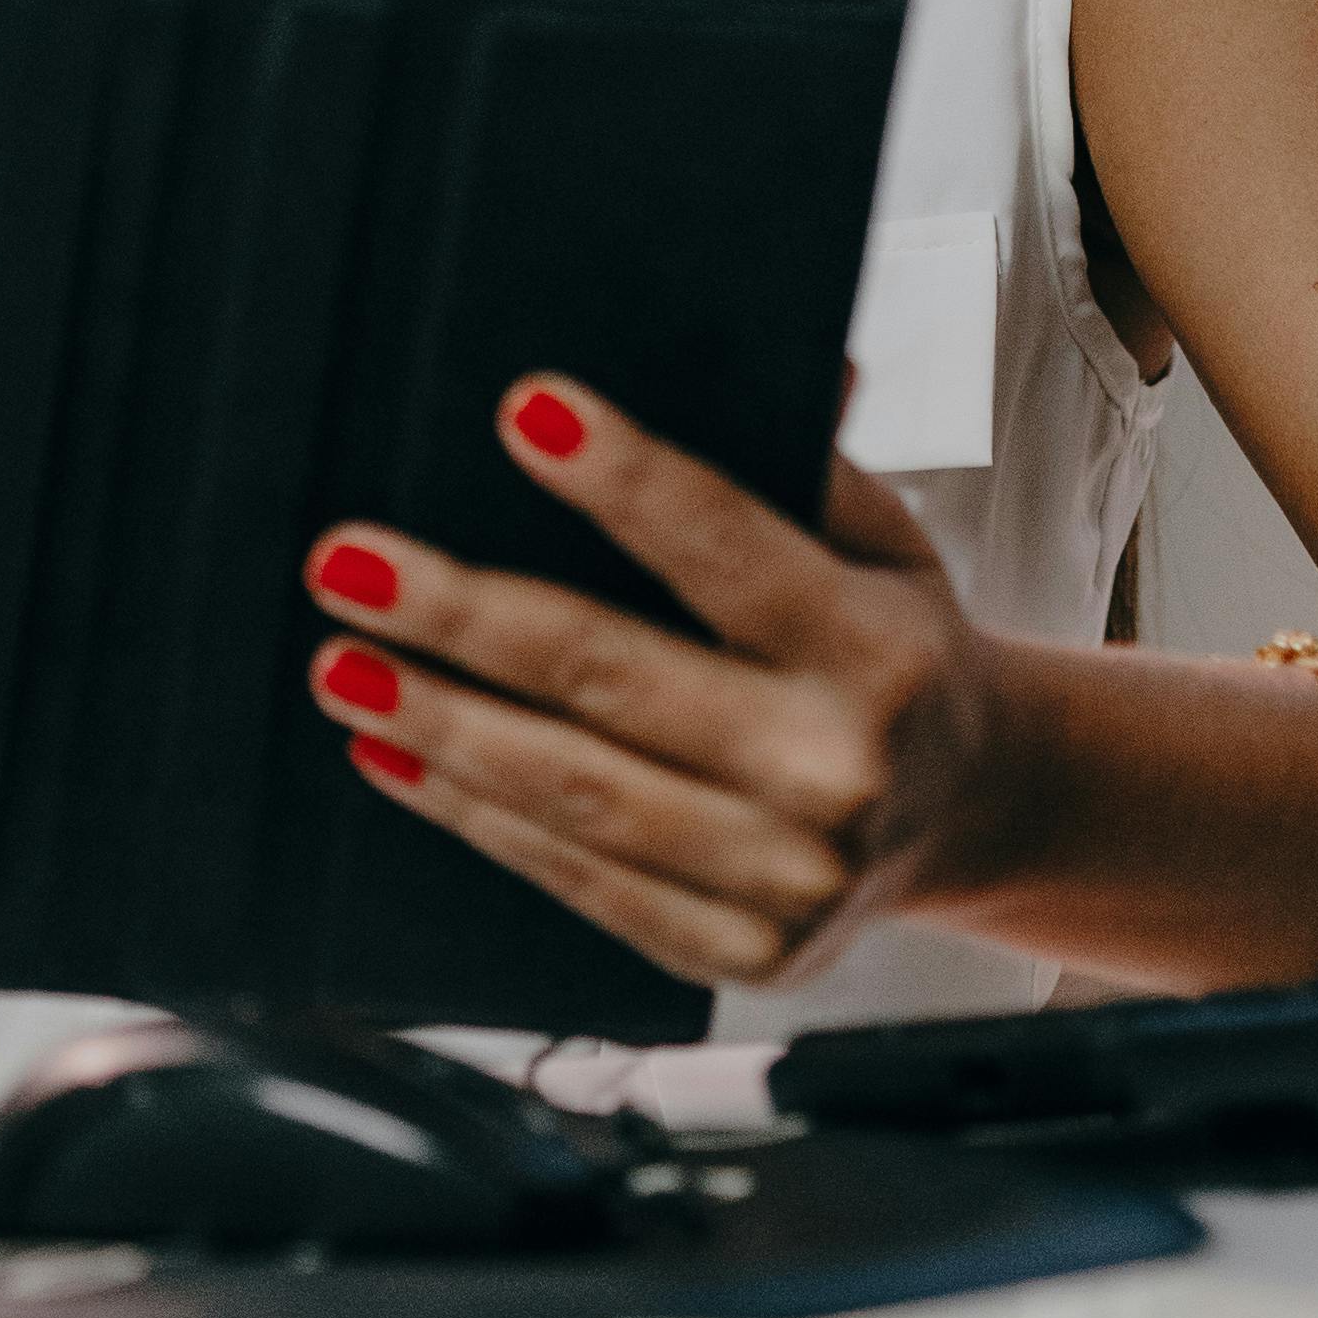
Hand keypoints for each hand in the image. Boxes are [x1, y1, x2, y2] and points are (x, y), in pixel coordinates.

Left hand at [298, 373, 1028, 988]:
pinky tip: (397, 762)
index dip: (623, 481)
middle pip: (611, 679)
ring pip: (574, 793)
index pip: (728, 548)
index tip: (523, 413)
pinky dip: (476, 818)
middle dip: (461, 618)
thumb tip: (788, 363)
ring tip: (342, 667)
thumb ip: (812, 461)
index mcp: (877, 649)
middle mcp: (836, 771)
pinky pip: (583, 881)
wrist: (976, 810)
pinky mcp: (742, 954)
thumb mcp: (886, 540)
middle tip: (348, 565)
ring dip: (439, 726)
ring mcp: (788, 880)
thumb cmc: (897, 642)